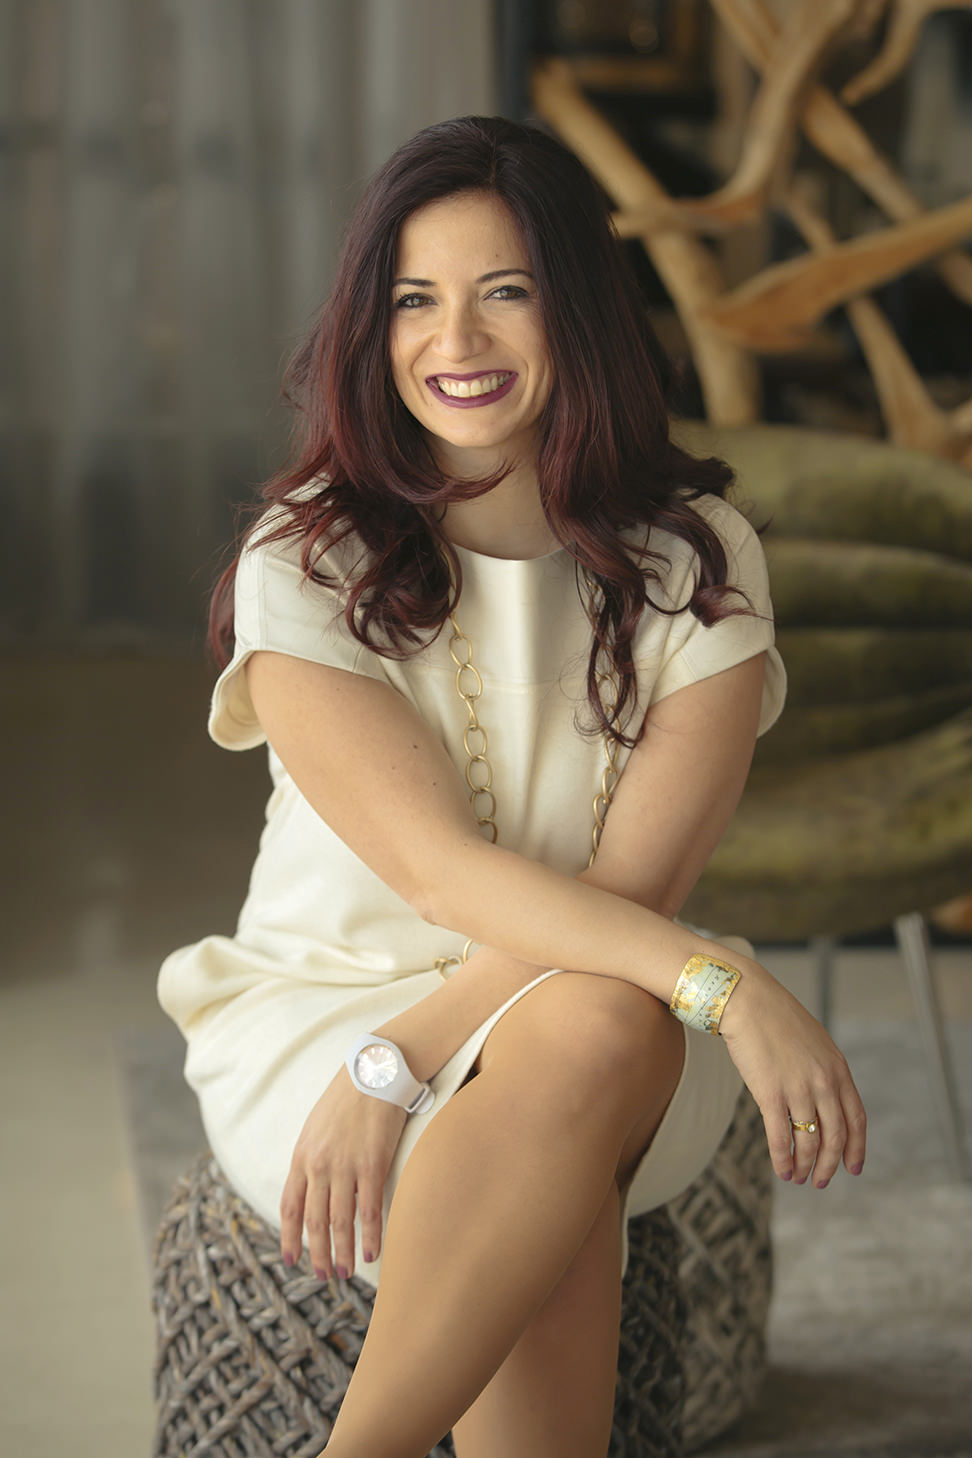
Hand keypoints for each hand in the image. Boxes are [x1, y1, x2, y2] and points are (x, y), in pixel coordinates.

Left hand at [279, 1066, 406, 1278]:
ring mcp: (345, 1165)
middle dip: (316, 1253)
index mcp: (302, 1156)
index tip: (292, 1260)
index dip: (289, 1237)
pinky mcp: (372, 1164)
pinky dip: (370, 1235)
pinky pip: (370, 1209)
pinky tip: (371, 1252)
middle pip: (314, 1220)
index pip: (290, 1206)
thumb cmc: (346, 1099)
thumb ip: (311, 1159)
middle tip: (323, 1276)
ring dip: (341, 1251)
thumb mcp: (316, 1128)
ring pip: (340, 1221)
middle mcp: (319, 1164)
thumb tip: (311, 1190)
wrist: (373, 1073)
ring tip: (345, 1272)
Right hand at [718, 969, 866, 1187]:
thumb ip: (823, 1069)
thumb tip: (823, 1096)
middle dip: (830, 1164)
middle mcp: (823, 1081)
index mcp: (837, 1068)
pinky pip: (781, 1137)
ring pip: (809, 1141)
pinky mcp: (771, 1093)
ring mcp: (798, 1088)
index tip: (853, 1168)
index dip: (856, 1147)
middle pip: (835, 1135)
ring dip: (806, 1166)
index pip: (856, 1118)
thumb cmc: (774, 1018)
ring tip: (799, 1178)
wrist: (746, 999)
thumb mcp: (813, 1042)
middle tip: (822, 1181)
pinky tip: (782, 1171)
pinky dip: (783, 1159)